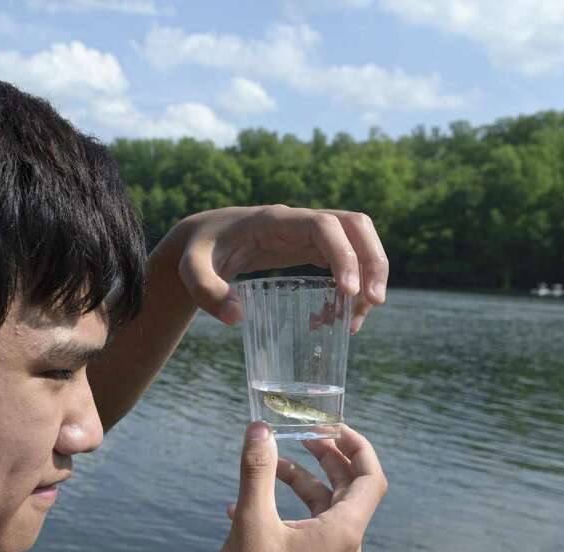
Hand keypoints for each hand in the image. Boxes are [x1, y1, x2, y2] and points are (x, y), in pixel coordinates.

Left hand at [175, 205, 389, 333]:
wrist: (201, 241)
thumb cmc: (197, 253)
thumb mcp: (190, 270)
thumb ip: (206, 291)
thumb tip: (237, 317)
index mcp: (275, 220)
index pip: (323, 224)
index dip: (342, 253)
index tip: (347, 290)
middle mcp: (299, 221)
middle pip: (356, 226)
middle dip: (373, 261)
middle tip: (372, 304)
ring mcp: (309, 233)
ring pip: (358, 241)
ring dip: (370, 274)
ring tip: (357, 319)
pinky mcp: (310, 248)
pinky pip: (346, 259)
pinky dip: (355, 284)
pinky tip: (343, 316)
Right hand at [210, 422, 387, 551]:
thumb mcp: (250, 525)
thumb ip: (255, 473)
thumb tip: (258, 428)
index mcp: (342, 533)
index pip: (369, 478)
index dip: (356, 446)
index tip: (332, 425)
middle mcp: (344, 548)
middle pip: (348, 491)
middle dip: (326, 459)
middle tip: (300, 436)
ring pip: (323, 511)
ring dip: (298, 484)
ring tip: (264, 468)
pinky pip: (307, 532)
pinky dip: (285, 513)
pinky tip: (242, 509)